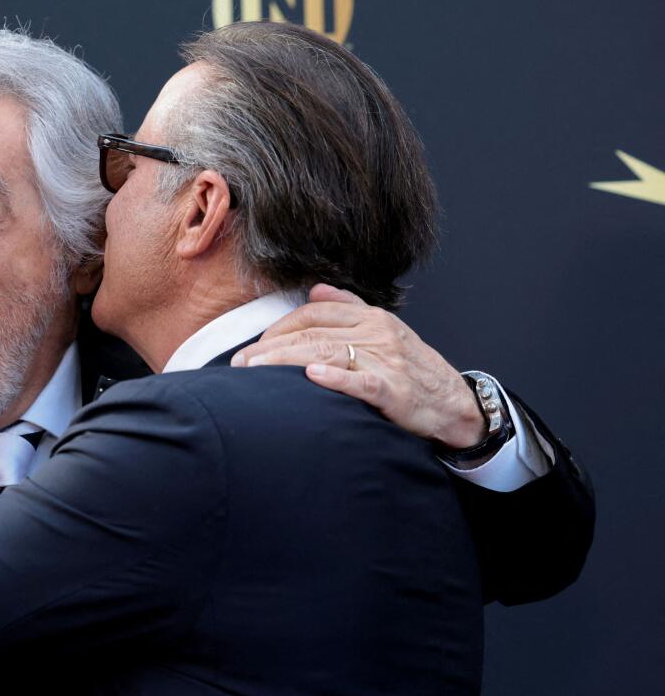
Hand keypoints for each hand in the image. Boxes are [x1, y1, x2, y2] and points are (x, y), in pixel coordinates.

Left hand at [232, 284, 485, 448]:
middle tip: (240, 364)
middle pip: (312, 333)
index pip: (313, 313)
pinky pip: (362, 382)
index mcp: (371, 317)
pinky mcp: (395, 391)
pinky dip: (336, 378)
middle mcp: (377, 333)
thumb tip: (314, 290)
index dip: (278, 328)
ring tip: (255, 371)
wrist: (454, 404)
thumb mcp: (383, 330)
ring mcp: (386, 360)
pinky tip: (311, 376)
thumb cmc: (413, 369)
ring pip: (326, 353)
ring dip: (285, 362)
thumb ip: (348, 308)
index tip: (253, 346)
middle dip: (270, 348)